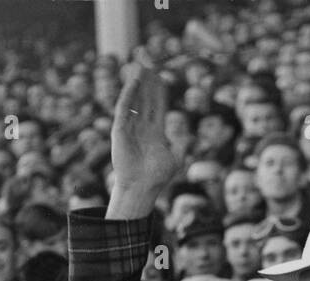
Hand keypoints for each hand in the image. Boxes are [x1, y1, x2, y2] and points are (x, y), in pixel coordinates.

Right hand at [107, 60, 183, 217]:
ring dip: (137, 83)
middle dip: (148, 82)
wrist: (142, 187)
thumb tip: (189, 133)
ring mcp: (130, 127)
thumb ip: (183, 143)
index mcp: (155, 132)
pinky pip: (124, 108)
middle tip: (150, 64)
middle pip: (145, 99)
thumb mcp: (177, 158)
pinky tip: (134, 81)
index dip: (159, 91)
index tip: (161, 76)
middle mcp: (141, 127)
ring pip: (134, 99)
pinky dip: (128, 94)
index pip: (157, 106)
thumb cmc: (158, 177)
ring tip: (140, 66)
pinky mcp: (120, 130)